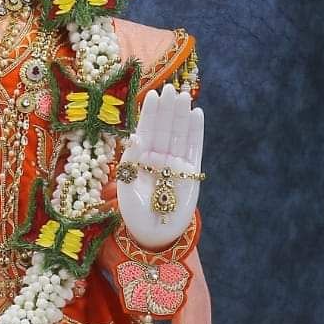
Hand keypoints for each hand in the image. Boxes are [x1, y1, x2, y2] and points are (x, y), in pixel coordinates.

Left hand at [116, 83, 203, 248]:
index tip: (153, 95)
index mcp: (140, 160)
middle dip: (167, 109)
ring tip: (184, 96)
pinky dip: (196, 132)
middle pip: (164, 129)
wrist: (154, 236)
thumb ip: (130, 164)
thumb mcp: (126, 189)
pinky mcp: (191, 173)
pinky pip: (194, 148)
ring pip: (179, 134)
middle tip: (170, 88)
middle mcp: (158, 159)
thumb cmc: (135, 216)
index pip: (146, 132)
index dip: (150, 114)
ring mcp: (175, 164)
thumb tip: (136, 138)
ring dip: (181, 115)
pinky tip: (196, 114)